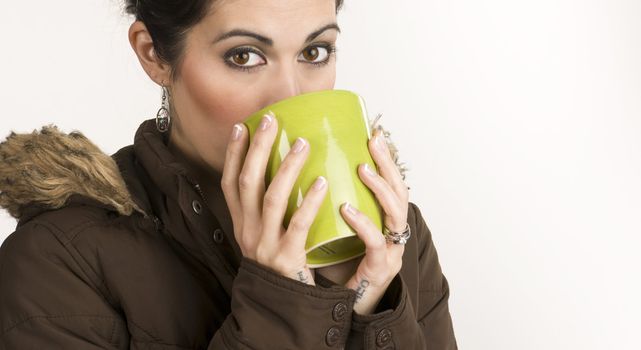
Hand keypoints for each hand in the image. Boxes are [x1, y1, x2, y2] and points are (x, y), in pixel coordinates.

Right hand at [221, 111, 328, 285]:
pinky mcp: (287, 257)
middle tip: (272, 121)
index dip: (234, 154)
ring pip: (271, 198)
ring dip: (286, 168)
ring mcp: (265, 244)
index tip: (242, 126)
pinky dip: (309, 202)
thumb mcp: (263, 234)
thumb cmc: (278, 261)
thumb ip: (266, 207)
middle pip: (248, 182)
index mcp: (240, 223)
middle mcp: (247, 231)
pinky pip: (298, 225)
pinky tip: (322, 183)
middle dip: (258, 149)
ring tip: (302, 143)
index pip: (230, 182)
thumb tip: (283, 167)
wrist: (280, 303)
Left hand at [316, 125, 408, 313]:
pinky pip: (375, 243)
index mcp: (381, 220)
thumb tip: (303, 171)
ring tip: (363, 168)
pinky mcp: (380, 268)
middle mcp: (391, 231)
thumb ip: (329, 204)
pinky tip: (346, 209)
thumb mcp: (335, 229)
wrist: (346, 307)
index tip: (372, 132)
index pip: (390, 182)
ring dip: (380, 187)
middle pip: (400, 190)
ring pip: (396, 212)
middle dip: (389, 163)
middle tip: (374, 139)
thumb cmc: (340, 266)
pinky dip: (364, 224)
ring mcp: (390, 249)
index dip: (384, 158)